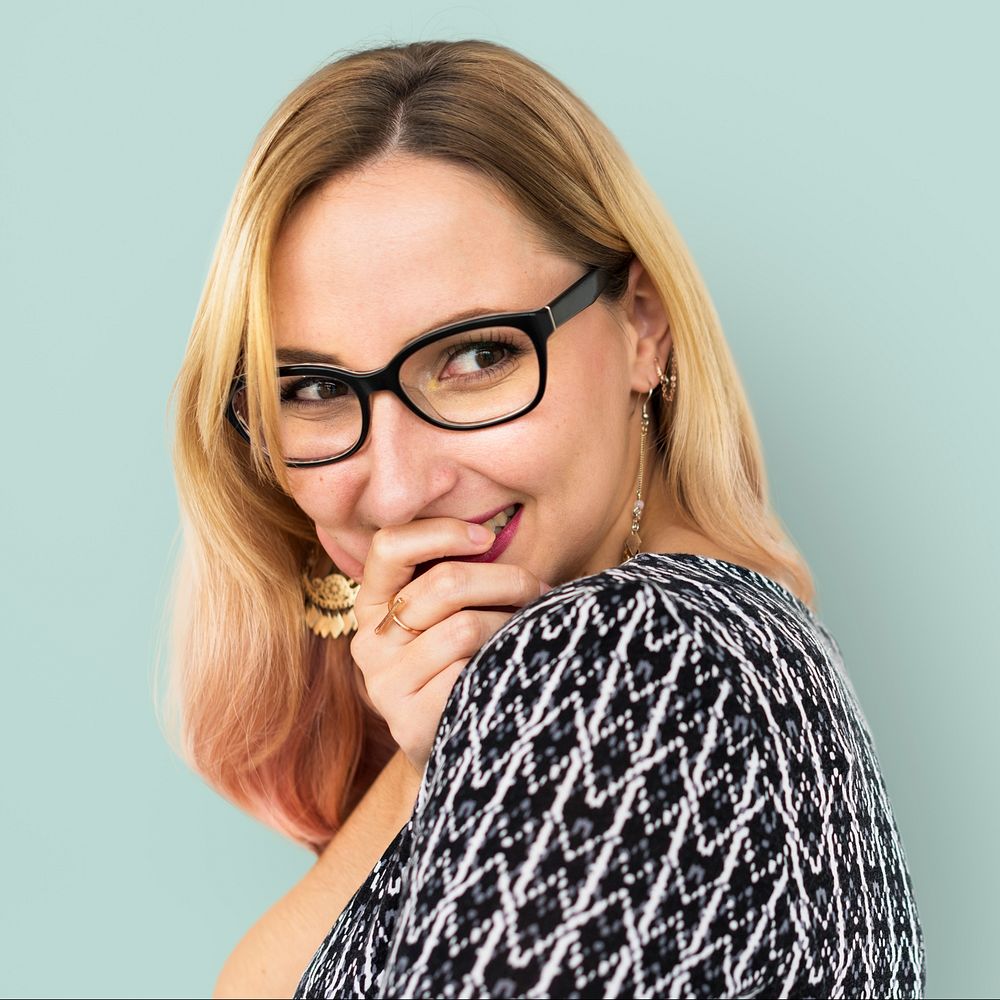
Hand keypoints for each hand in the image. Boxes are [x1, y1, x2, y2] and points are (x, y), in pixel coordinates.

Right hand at [348, 518, 551, 775]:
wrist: (459, 752)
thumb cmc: (464, 665)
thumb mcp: (447, 616)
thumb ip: (456, 577)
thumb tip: (501, 529)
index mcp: (374, 604)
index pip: (391, 546)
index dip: (442, 532)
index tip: (488, 538)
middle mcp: (370, 641)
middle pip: (444, 584)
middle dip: (507, 579)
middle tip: (540, 588)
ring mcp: (385, 684)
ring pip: (464, 627)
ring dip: (511, 625)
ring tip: (532, 631)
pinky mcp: (409, 721)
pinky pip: (469, 674)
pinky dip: (502, 665)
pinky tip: (517, 668)